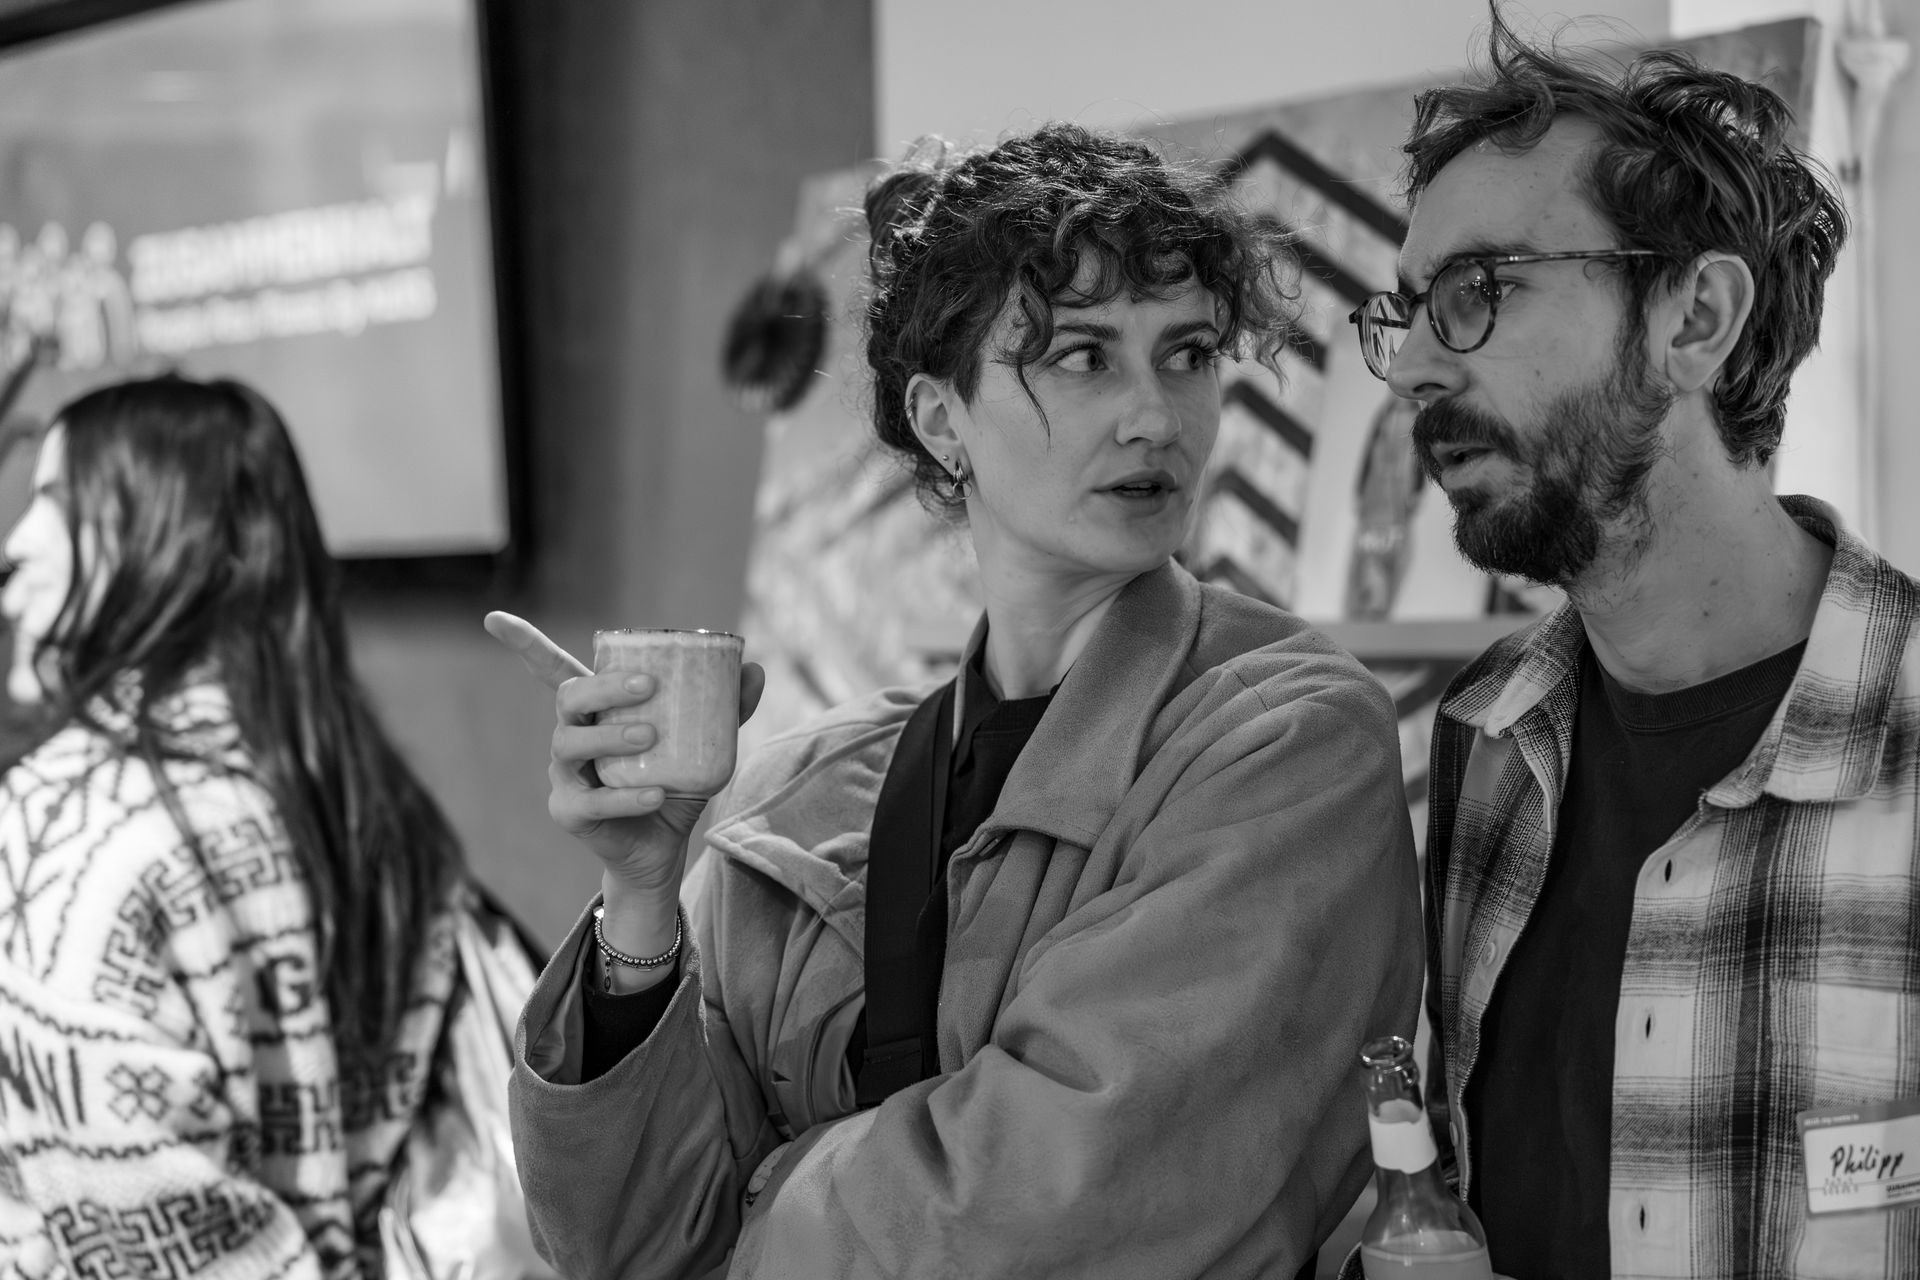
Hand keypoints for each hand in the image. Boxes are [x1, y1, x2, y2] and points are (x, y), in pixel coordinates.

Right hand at [483, 611, 765, 897]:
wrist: (664, 846)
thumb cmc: (674, 781)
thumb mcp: (704, 744)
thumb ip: (725, 709)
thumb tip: (755, 669)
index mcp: (595, 711)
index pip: (552, 670)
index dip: (523, 644)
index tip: (493, 619)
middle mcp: (572, 735)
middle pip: (567, 698)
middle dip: (603, 687)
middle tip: (648, 686)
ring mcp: (565, 774)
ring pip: (568, 744)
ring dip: (610, 736)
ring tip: (650, 738)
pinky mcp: (569, 812)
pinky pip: (590, 802)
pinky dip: (624, 796)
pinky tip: (654, 793)